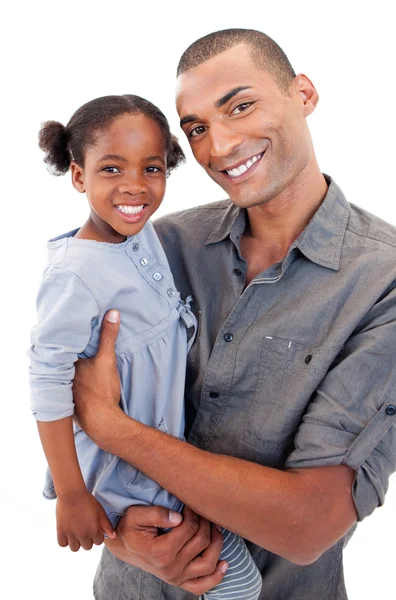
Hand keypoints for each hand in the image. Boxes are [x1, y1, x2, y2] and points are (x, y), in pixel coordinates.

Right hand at [56, 490, 116, 551]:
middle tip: (85, 529)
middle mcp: (83, 535)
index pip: (98, 542)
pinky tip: (68, 533)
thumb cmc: (87, 501)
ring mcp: (71, 534)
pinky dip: (65, 540)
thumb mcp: (100, 511)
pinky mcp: (61, 531)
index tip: (93, 528)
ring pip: (75, 548)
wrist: (72, 494)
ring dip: (77, 542)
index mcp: (94, 531)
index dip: (97, 535)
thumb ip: (107, 525)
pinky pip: (62, 544)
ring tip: (76, 532)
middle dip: (88, 539)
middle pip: (87, 547)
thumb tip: (113, 536)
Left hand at [73, 309, 121, 440]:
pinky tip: (77, 385)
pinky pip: (66, 391)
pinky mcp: (69, 405)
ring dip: (66, 372)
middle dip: (63, 357)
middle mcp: (60, 379)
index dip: (63, 342)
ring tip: (71, 364)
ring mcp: (63, 393)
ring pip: (62, 378)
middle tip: (67, 345)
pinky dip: (70, 386)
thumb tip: (112, 313)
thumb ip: (108, 336)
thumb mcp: (107, 359)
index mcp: (65, 366)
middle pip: (60, 364)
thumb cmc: (102, 390)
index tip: (64, 333)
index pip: (60, 349)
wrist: (102, 421)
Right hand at [105, 505, 226, 594]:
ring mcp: (176, 577)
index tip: (189, 504)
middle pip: (202, 542)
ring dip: (217, 543)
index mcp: (161, 551)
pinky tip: (224, 563)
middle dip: (205, 522)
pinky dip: (216, 576)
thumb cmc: (130, 528)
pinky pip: (202, 585)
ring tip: (215, 528)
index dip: (193, 512)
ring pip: (208, 563)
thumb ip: (157, 514)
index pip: (189, 528)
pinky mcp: (180, 581)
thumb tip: (178, 517)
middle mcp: (171, 568)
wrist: (123, 546)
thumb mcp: (136, 515)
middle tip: (201, 511)